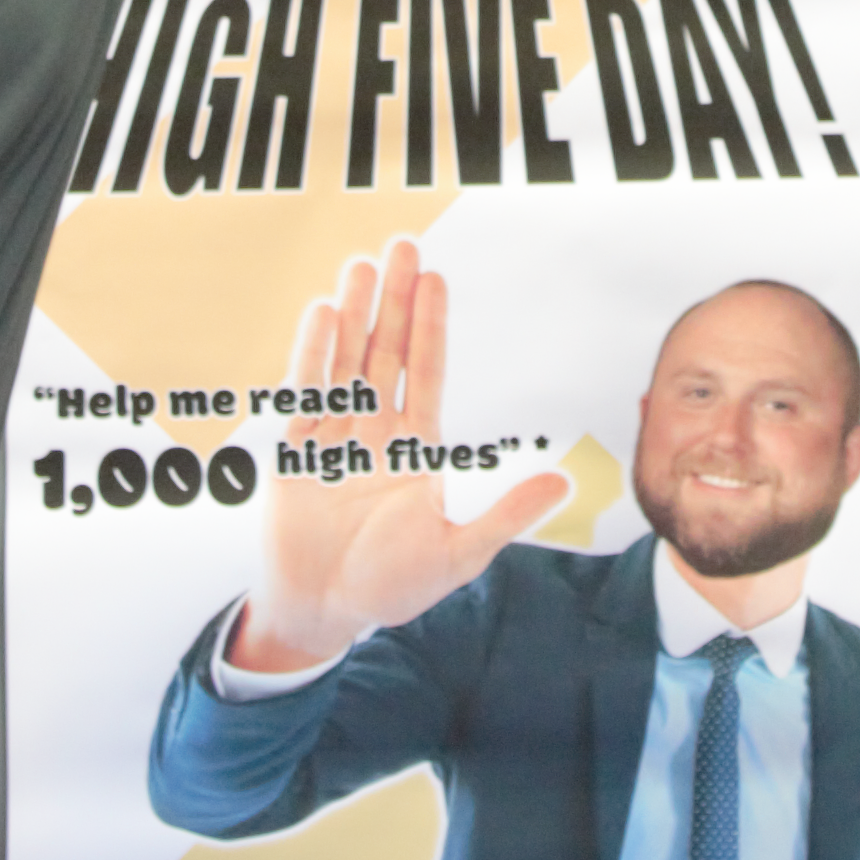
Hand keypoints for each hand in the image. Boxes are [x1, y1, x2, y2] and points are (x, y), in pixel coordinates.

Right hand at [230, 240, 567, 674]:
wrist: (324, 614)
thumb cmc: (392, 587)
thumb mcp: (458, 554)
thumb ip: (504, 515)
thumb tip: (564, 484)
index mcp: (416, 449)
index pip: (426, 372)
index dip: (430, 325)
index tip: (436, 277)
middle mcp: (376, 432)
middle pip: (386, 353)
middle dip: (394, 301)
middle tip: (400, 245)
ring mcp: (335, 438)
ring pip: (346, 363)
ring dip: (353, 314)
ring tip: (360, 266)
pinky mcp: (295, 453)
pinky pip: (306, 395)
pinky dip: (312, 355)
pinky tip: (321, 314)